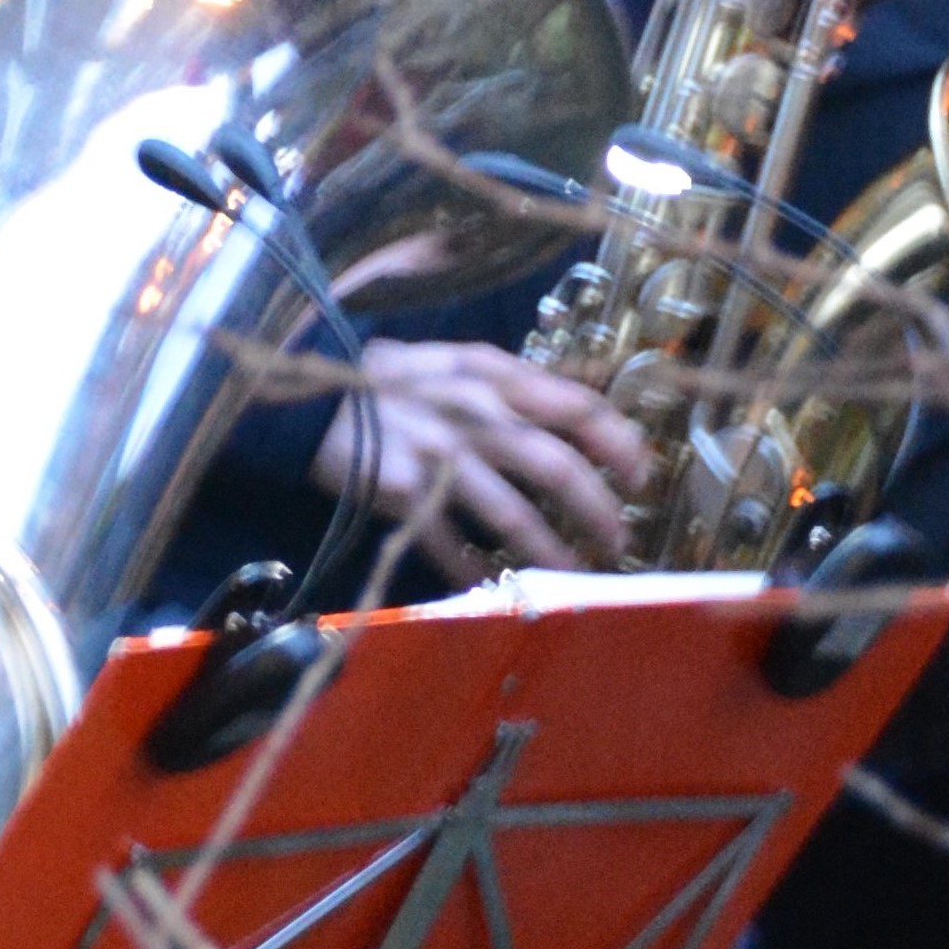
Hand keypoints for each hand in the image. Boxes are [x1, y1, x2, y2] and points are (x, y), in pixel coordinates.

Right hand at [311, 339, 647, 574]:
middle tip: (616, 539)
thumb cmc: (389, 382)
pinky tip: (493, 586)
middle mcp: (472, 412)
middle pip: (556, 466)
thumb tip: (577, 410)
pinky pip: (451, 545)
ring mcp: (437, 454)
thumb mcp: (454, 363)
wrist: (308, 398)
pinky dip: (477, 572)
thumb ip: (511, 384)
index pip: (577, 405)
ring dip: (552, 552)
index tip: (640, 476)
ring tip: (574, 575)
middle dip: (598, 510)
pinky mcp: (403, 494)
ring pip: (514, 515)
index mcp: (490, 373)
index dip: (619, 444)